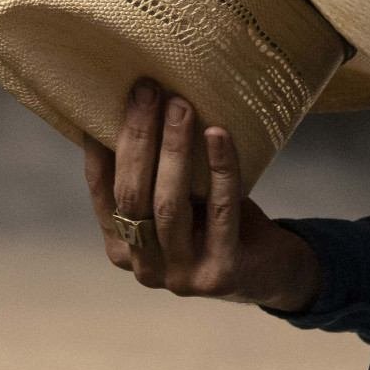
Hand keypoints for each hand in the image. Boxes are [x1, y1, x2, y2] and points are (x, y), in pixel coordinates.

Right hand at [84, 81, 321, 311]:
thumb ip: (150, 173)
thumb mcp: (175, 199)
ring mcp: (180, 277)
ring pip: (169, 205)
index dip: (101, 147)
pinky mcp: (220, 273)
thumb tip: (132, 104)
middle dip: (139, 138)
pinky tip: (218, 135)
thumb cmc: (213, 221)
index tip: (108, 100)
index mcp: (122, 247)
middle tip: (149, 91)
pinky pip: (220, 211)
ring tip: (180, 106)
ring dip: (174, 149)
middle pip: (133, 196)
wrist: (268, 268)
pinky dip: (220, 169)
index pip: (103, 191)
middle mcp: (144, 268)